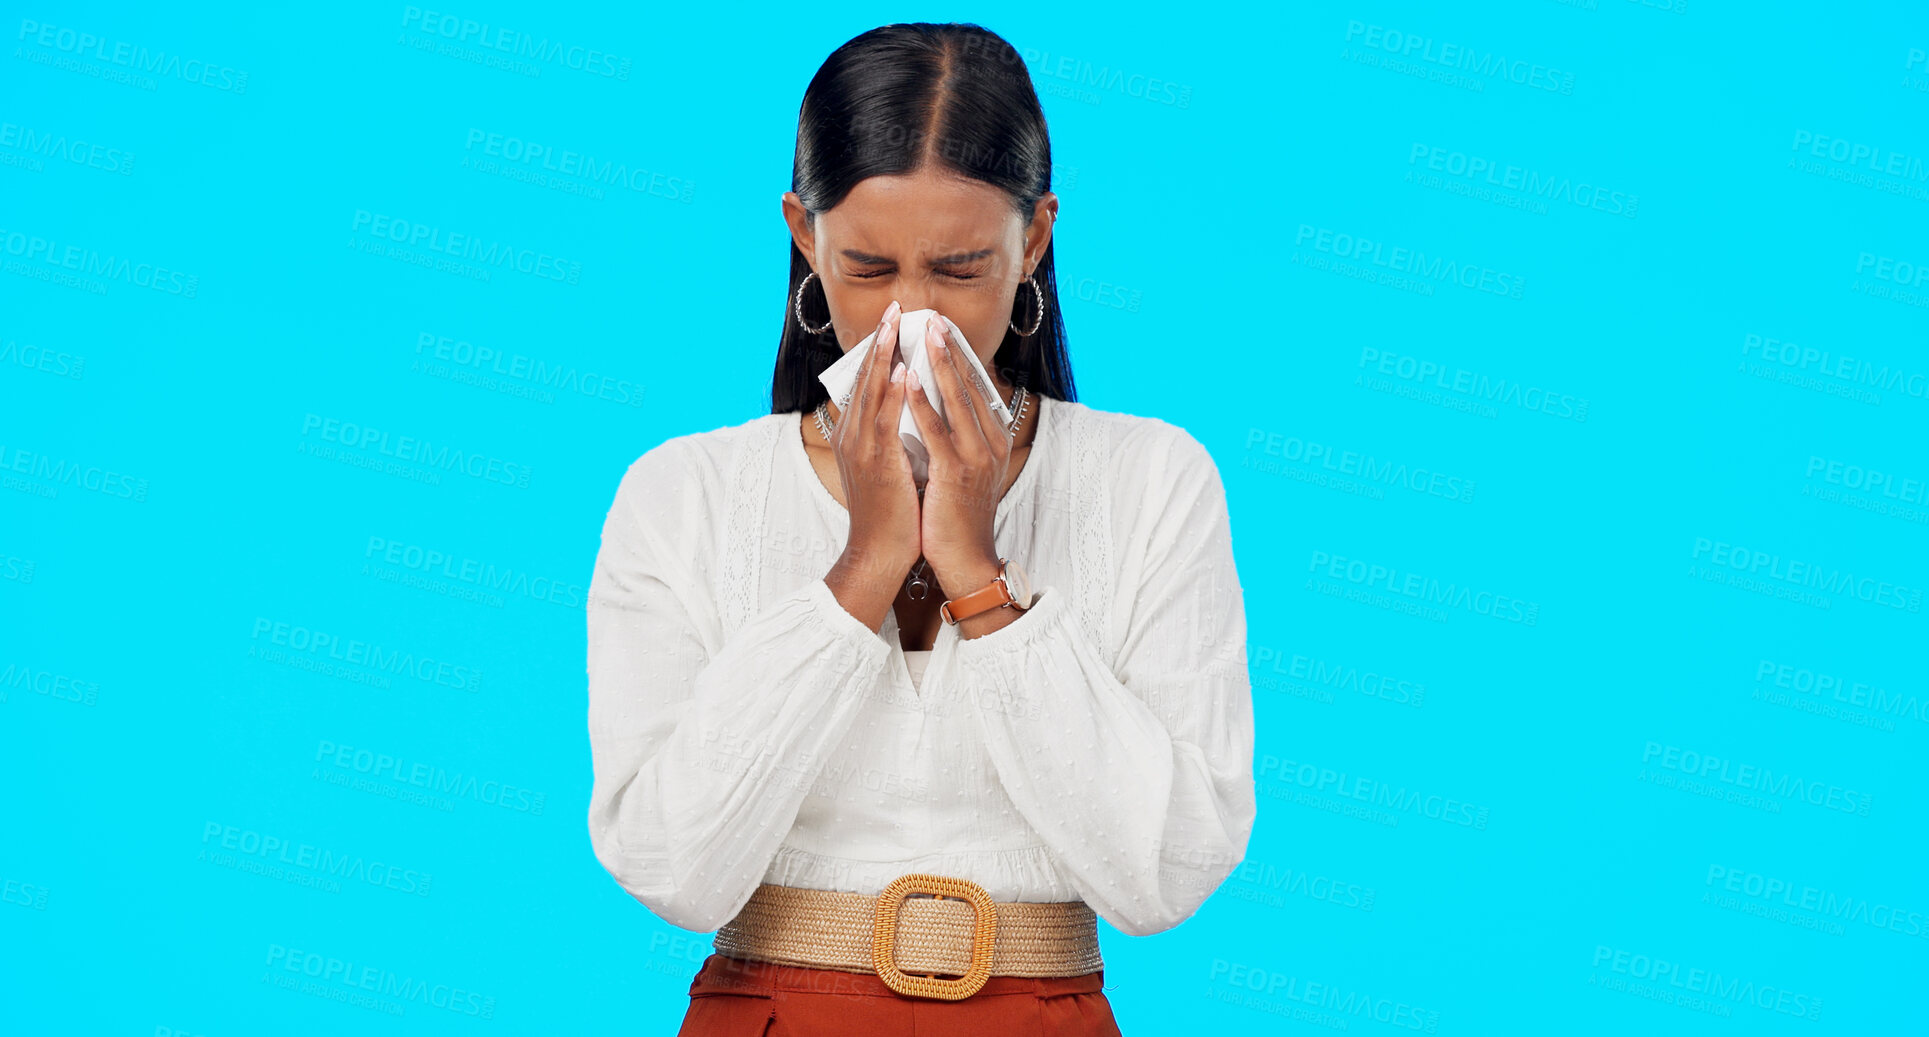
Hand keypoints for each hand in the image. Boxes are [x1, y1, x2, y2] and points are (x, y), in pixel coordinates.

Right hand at [824, 300, 920, 622]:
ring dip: (885, 355)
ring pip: (872, 392)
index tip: (893, 321)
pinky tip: (904, 372)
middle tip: (895, 307)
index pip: (866, 382)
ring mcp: (862, 449)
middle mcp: (853, 436)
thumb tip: (915, 409)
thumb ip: (895, 436)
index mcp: (855, 435)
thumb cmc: (891, 513)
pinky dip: (894, 394)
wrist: (879, 553)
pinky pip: (885, 422)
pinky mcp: (877, 464)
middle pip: (865, 377)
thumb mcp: (890, 465)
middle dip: (880, 341)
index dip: (879, 350)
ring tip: (897, 325)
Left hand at [903, 313, 1007, 593]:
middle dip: (950, 349)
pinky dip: (921, 401)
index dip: (960, 356)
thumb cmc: (956, 516)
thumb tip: (936, 409)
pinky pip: (935, 429)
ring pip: (956, 399)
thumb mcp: (964, 470)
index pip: (977, 388)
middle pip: (970, 385)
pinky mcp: (955, 472)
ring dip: (938, 363)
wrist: (965, 560)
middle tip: (934, 317)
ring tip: (924, 333)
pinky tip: (907, 378)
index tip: (943, 329)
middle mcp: (991, 444)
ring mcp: (975, 457)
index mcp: (994, 440)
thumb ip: (956, 438)